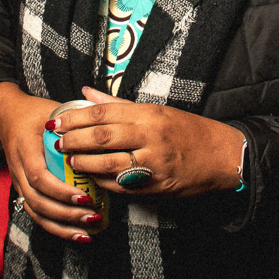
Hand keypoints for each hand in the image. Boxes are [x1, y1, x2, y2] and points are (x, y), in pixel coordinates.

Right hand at [0, 82, 101, 241]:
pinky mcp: (23, 190)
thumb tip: (103, 131)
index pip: (38, 177)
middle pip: (37, 201)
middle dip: (65, 213)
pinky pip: (37, 214)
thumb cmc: (34, 113)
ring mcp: (18, 182)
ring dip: (62, 226)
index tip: (84, 196)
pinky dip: (56, 228)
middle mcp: (18, 169)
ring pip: (36, 213)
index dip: (60, 191)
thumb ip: (74, 121)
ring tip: (87, 231)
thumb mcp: (52, 111)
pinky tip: (76, 234)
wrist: (7, 115)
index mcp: (25, 149)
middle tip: (92, 215)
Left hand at [51, 87, 244, 196]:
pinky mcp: (157, 186)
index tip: (56, 122)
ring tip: (69, 161)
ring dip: (84, 164)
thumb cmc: (186, 130)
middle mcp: (150, 136)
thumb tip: (85, 93)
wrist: (221, 155)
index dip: (75, 117)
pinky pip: (123, 186)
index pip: (103, 113)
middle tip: (56, 142)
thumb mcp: (155, 111)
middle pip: (102, 137)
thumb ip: (117, 105)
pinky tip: (90, 178)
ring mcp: (154, 162)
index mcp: (148, 114)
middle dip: (74, 140)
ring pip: (109, 164)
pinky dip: (103, 182)